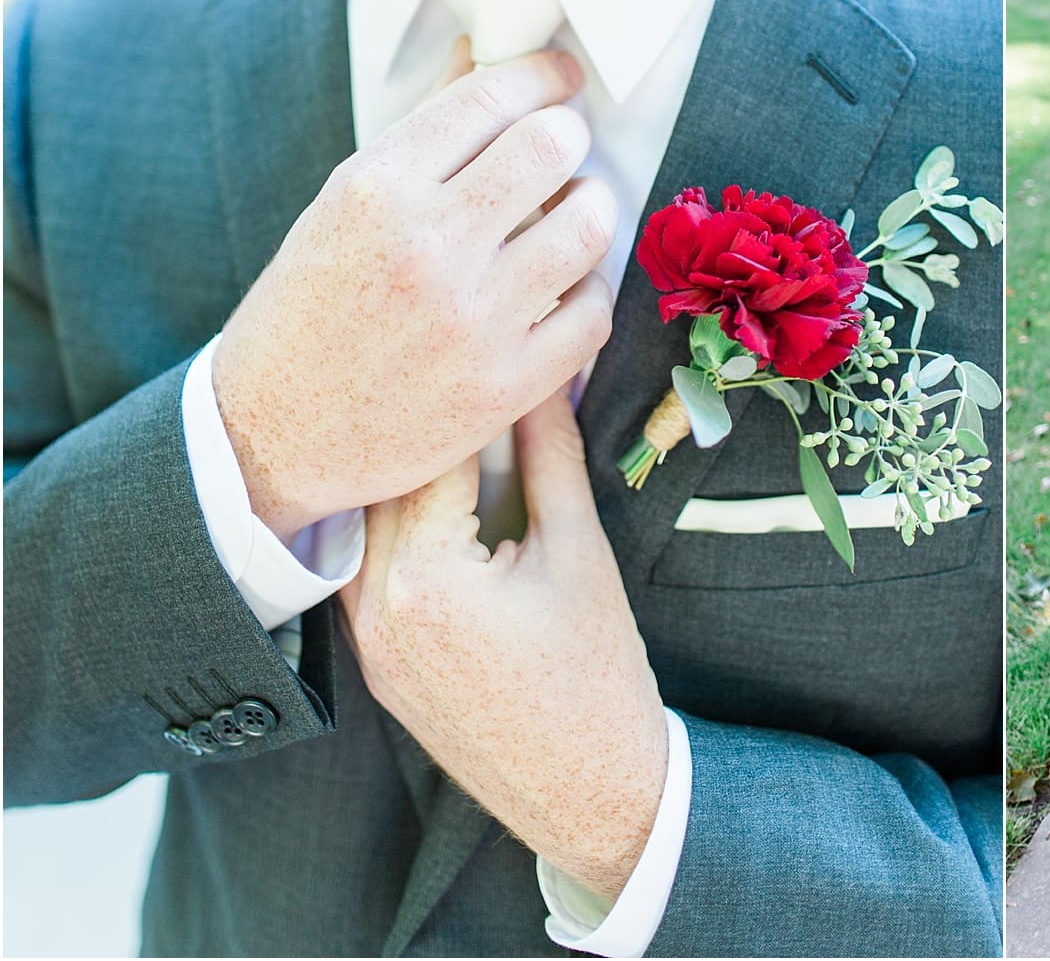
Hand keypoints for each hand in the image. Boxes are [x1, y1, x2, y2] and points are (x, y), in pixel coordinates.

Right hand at [213, 49, 618, 539]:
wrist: (269, 436)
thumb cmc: (308, 308)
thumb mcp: (341, 206)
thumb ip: (422, 135)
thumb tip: (480, 53)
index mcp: (376, 188)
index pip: (488, 97)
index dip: (542, 75)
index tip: (562, 77)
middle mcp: (427, 245)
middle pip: (552, 146)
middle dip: (569, 138)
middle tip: (563, 152)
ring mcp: (471, 318)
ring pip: (590, 225)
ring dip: (593, 208)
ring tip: (575, 214)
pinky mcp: (504, 384)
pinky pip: (594, 312)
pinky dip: (590, 292)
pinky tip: (567, 287)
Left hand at [339, 386, 667, 901]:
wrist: (587, 787)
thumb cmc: (598, 672)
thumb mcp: (579, 550)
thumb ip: (550, 456)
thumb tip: (544, 377)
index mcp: (428, 578)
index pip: (436, 452)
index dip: (470, 395)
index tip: (492, 348)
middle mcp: (376, 608)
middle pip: (391, 482)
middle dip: (432, 427)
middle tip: (464, 369)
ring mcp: (365, 640)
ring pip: (370, 521)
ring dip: (410, 474)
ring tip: (453, 424)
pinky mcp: (372, 661)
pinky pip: (370, 566)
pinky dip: (402, 524)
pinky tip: (440, 493)